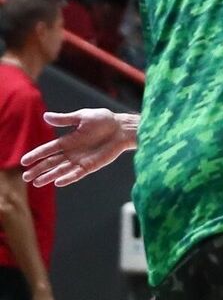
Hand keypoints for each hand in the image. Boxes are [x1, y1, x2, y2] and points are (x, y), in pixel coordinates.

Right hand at [22, 109, 137, 186]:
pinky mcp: (92, 166)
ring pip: (61, 170)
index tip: (23, 161)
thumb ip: (64, 119)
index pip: (47, 150)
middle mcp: (72, 152)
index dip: (35, 155)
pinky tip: (58, 182)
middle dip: (38, 170)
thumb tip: (45, 116)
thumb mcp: (82, 117)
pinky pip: (78, 174)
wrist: (122, 128)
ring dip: (49, 176)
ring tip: (36, 183)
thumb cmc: (104, 120)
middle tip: (25, 177)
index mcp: (67, 141)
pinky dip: (68, 178)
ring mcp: (81, 160)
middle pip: (51, 163)